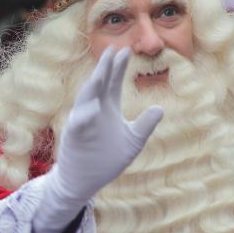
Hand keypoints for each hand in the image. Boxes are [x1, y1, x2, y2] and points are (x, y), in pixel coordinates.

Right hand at [32, 47, 163, 232]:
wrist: (85, 181)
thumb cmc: (107, 160)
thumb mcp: (133, 142)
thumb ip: (145, 125)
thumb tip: (160, 108)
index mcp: (108, 108)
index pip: (113, 83)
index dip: (118, 68)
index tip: (125, 52)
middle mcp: (94, 111)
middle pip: (99, 85)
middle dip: (105, 69)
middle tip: (112, 51)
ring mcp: (83, 123)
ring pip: (86, 100)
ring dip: (93, 86)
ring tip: (101, 74)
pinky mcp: (73, 137)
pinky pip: (77, 124)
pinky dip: (84, 116)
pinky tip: (93, 108)